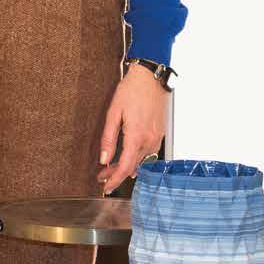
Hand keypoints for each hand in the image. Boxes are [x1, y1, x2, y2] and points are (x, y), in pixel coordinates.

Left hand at [97, 65, 170, 194]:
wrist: (150, 76)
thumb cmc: (132, 90)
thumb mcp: (114, 112)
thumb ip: (108, 138)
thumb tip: (104, 159)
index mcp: (136, 136)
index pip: (125, 167)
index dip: (114, 180)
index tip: (105, 187)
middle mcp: (149, 139)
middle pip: (133, 166)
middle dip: (117, 174)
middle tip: (103, 175)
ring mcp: (157, 136)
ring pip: (142, 161)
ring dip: (127, 166)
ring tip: (113, 166)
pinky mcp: (160, 132)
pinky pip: (150, 152)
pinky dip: (138, 158)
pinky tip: (130, 156)